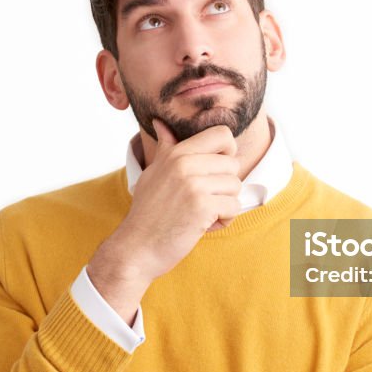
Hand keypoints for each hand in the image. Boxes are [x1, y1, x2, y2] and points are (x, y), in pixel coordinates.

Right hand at [87, 119, 241, 322]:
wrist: (136, 248)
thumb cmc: (147, 213)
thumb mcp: (152, 173)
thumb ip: (165, 148)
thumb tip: (160, 123)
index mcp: (176, 153)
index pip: (222, 134)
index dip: (228, 152)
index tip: (216, 170)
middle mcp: (185, 164)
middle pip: (233, 164)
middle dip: (224, 186)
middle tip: (202, 201)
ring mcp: (193, 184)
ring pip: (235, 187)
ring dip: (224, 205)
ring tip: (201, 214)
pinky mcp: (202, 206)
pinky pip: (234, 207)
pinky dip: (223, 221)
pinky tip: (202, 225)